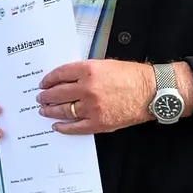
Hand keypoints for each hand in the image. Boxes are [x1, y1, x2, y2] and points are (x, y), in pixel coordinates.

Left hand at [36, 60, 157, 134]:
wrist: (152, 92)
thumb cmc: (132, 76)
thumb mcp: (105, 65)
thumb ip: (85, 71)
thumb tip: (66, 78)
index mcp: (88, 71)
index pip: (60, 74)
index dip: (48, 79)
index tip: (43, 83)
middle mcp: (87, 89)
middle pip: (57, 93)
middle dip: (46, 96)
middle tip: (40, 98)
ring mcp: (92, 107)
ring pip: (63, 110)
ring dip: (51, 111)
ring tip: (44, 110)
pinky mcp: (99, 122)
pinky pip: (75, 127)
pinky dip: (64, 127)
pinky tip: (57, 126)